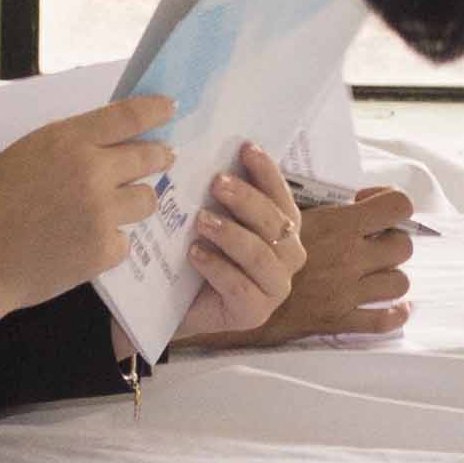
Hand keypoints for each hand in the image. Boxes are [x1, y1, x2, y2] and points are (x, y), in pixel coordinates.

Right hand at [0, 94, 171, 341]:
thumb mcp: (25, 154)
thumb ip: (68, 146)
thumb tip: (107, 141)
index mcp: (67, 140)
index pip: (128, 116)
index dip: (155, 110)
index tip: (170, 107)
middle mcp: (91, 171)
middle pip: (150, 157)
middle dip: (160, 156)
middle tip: (164, 157)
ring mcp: (102, 212)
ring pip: (147, 199)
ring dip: (136, 201)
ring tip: (113, 209)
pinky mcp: (104, 250)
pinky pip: (125, 240)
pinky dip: (110, 242)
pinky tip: (83, 244)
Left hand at [167, 143, 306, 340]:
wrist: (175, 305)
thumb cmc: (201, 254)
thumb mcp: (214, 219)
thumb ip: (224, 196)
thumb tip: (216, 156)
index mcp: (285, 229)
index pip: (282, 196)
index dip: (267, 172)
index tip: (246, 148)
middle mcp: (288, 257)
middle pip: (275, 223)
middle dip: (246, 200)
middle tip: (217, 183)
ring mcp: (275, 288)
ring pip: (259, 254)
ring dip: (230, 234)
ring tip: (200, 220)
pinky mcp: (254, 314)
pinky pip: (239, 286)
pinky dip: (216, 266)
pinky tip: (195, 253)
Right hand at [186, 183, 413, 348]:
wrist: (227, 293)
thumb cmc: (247, 243)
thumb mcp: (277, 210)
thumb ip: (298, 197)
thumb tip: (298, 172)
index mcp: (340, 225)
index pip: (396, 206)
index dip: (389, 200)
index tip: (366, 201)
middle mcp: (351, 258)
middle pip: (402, 245)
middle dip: (391, 239)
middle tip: (371, 237)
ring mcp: (349, 292)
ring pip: (398, 282)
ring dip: (388, 274)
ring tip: (373, 269)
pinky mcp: (339, 320)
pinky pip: (381, 321)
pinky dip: (393, 315)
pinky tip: (397, 308)